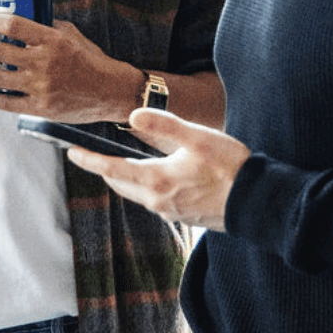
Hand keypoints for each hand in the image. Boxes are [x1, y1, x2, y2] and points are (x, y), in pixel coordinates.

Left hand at [0, 14, 140, 122]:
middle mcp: (44, 62)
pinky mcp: (41, 108)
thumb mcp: (72, 35)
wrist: (112, 92)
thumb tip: (23, 18)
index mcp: (52, 40)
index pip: (12, 25)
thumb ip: (47, 26)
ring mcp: (41, 87)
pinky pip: (7, 103)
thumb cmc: (93, 62)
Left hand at [66, 107, 250, 229]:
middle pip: (120, 184)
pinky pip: (154, 201)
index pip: (110, 170)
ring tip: (115, 164)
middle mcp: (158, 201)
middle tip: (88, 155)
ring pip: (137, 194)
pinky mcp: (185, 216)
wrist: (261, 205)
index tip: (71, 152)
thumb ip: (164, 125)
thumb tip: (132, 116)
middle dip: (103, 170)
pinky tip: (151, 178)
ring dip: (123, 179)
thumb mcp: (198, 138)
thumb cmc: (232, 169)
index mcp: (157, 180)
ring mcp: (172, 212)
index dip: (88, 160)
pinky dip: (144, 187)